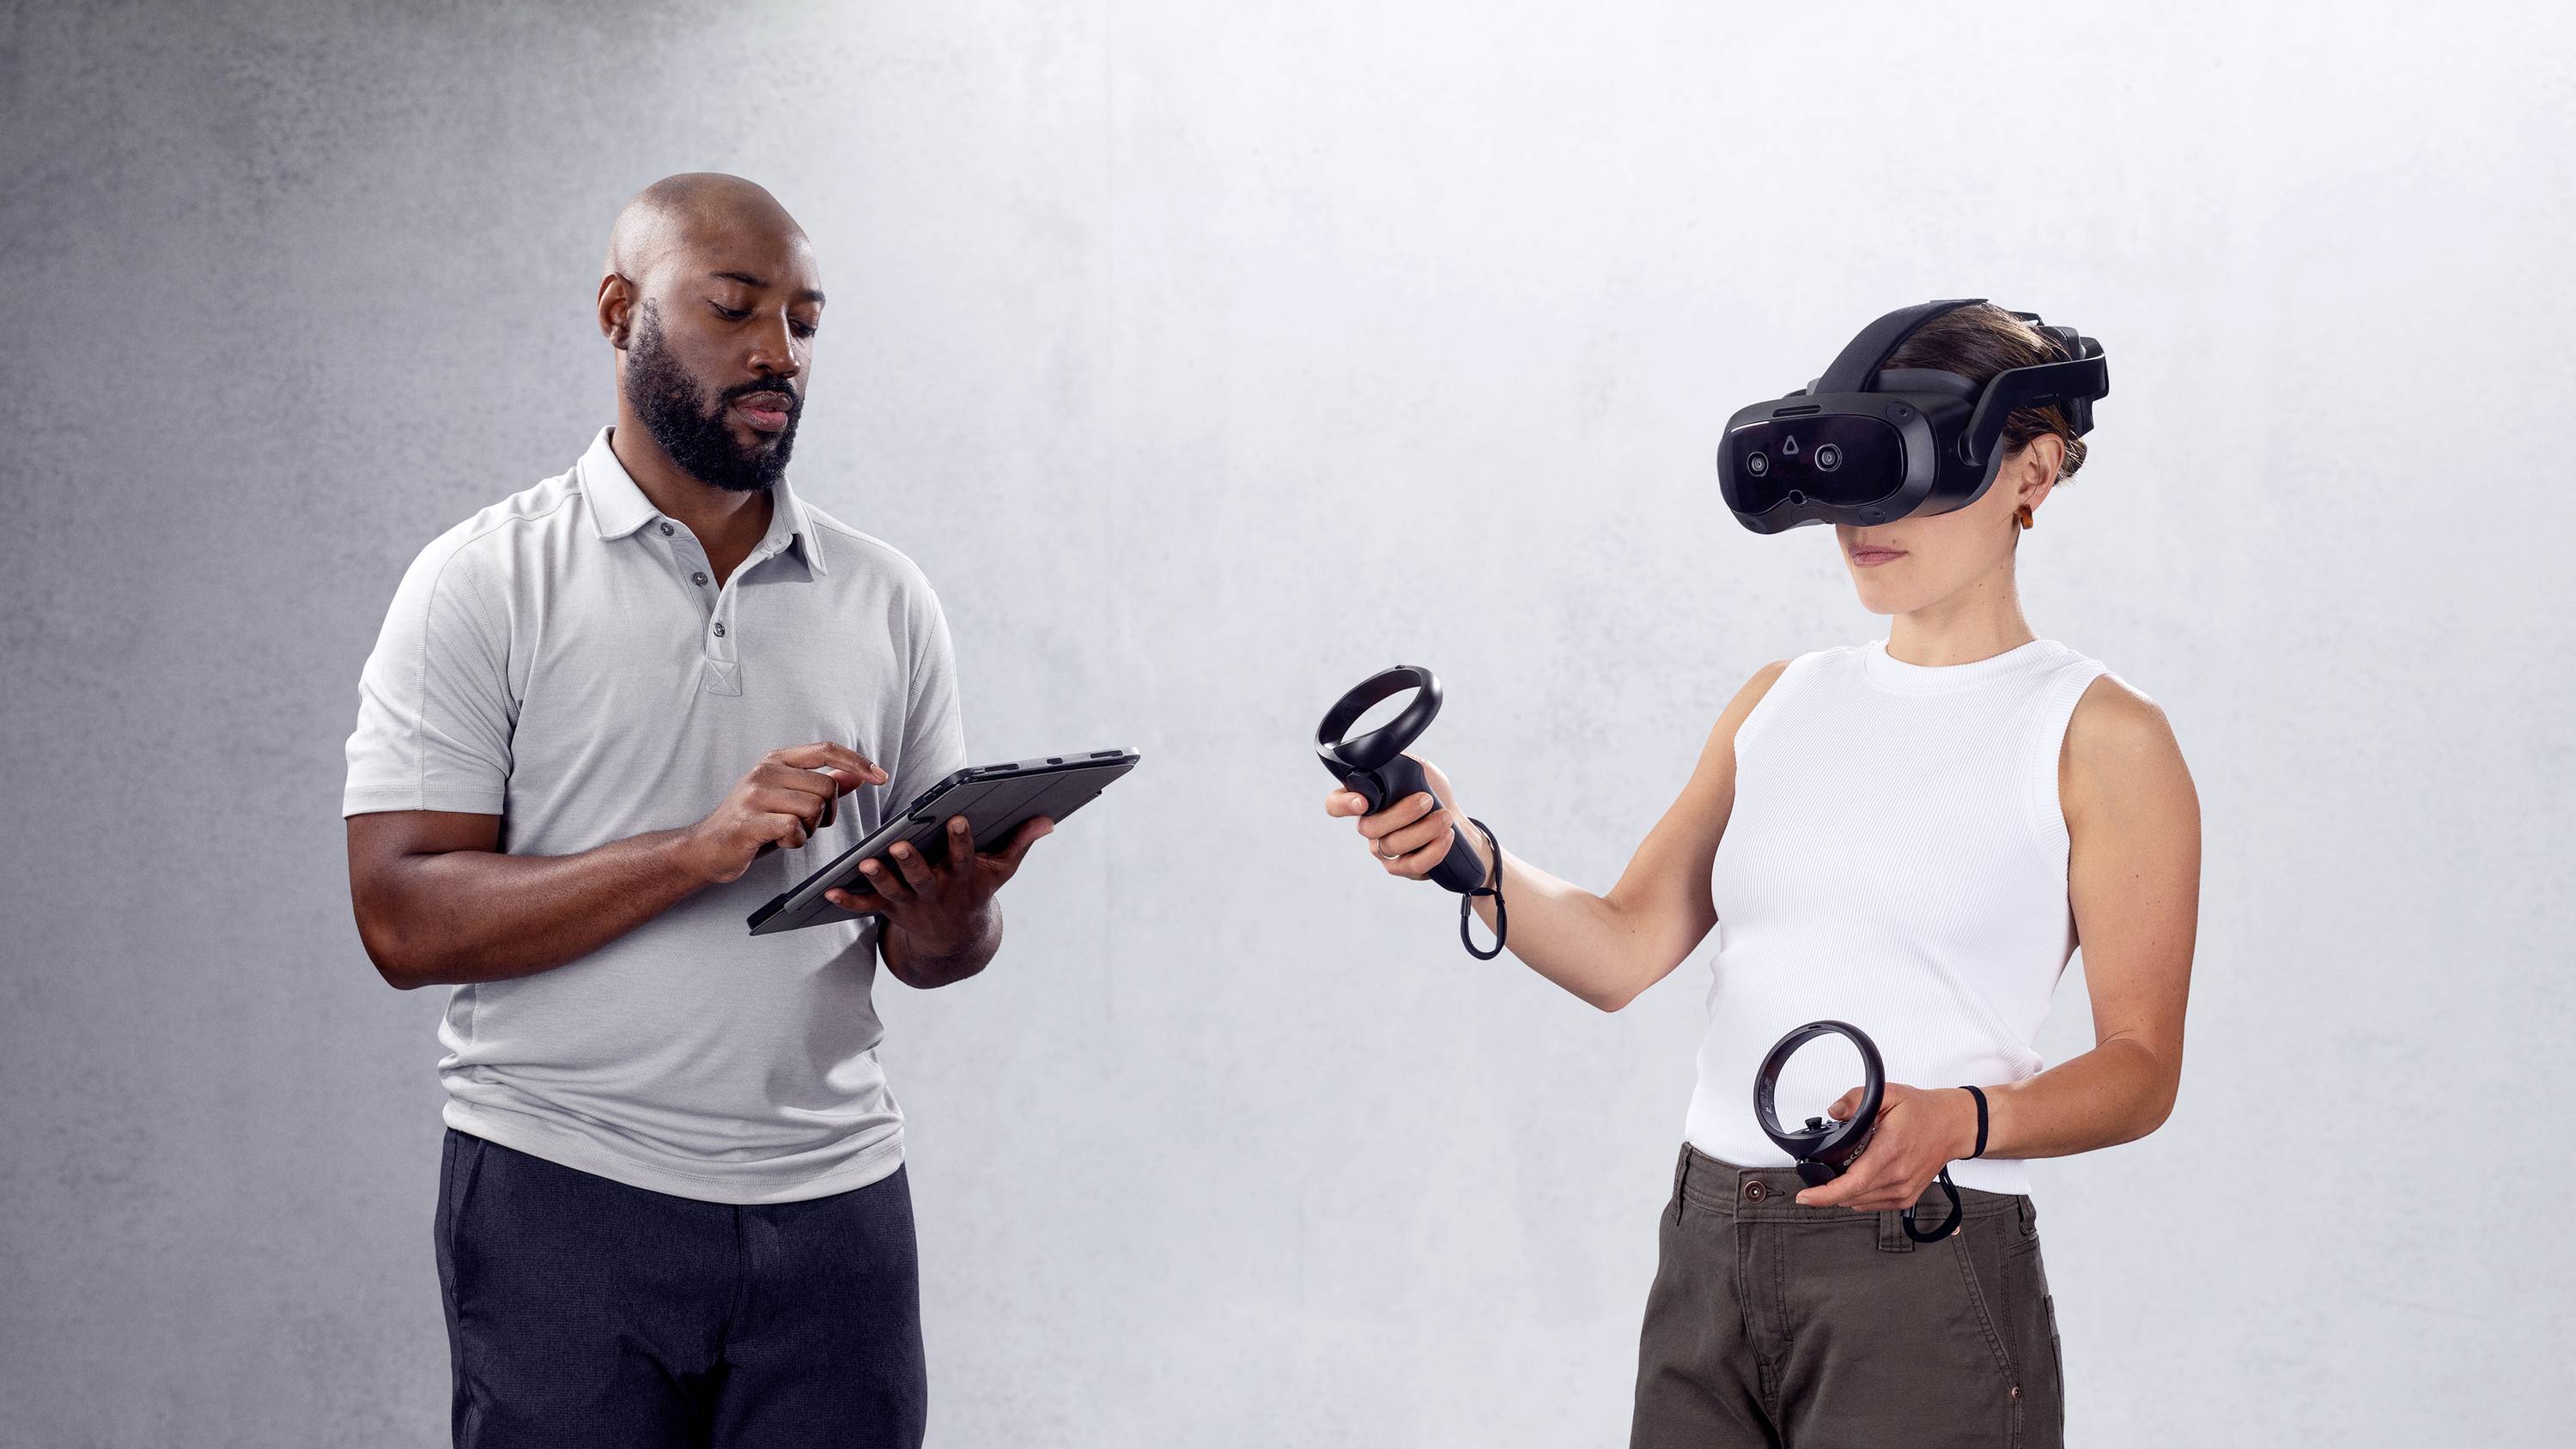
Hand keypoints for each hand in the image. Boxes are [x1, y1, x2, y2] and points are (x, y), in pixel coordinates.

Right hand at [682, 743, 886, 884]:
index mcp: (777, 760)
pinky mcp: (749, 821)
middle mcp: (765, 771)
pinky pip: (794, 827)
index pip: (826, 750)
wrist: (706, 848)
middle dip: (827, 812)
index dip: (857, 762)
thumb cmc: (750, 823)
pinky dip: (795, 840)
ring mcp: (755, 794)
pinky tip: (780, 842)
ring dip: (810, 829)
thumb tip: (855, 775)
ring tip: (789, 833)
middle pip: (827, 786)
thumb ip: (819, 784)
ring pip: (814, 807)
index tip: (881, 776)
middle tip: (808, 825)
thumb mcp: (787, 799)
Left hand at [823, 814, 1052, 955]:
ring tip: (866, 863)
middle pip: (923, 877)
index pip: (964, 857)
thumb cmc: (978, 891)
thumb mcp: (1002, 871)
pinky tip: (829, 892)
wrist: (957, 940)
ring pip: (893, 892)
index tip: (956, 819)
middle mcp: (937, 892)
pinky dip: (849, 901)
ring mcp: (912, 904)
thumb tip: (1048, 819)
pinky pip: (867, 907)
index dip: (961, 840)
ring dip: (879, 878)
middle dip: (912, 863)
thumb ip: (1021, 842)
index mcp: (964, 878)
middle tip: (900, 846)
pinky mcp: (891, 911)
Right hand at [1322, 755, 1488, 883]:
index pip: (1335, 804)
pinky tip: (1446, 835)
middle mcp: (1369, 826)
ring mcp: (1383, 850)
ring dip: (1424, 829)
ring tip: (1445, 817)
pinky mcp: (1403, 868)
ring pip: (1392, 845)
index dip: (1343, 805)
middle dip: (1402, 813)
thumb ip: (1399, 765)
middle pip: (1368, 828)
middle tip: (1427, 799)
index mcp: (1365, 799)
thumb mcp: (1417, 769)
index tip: (1363, 801)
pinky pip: (1412, 865)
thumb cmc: (1432, 791)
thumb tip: (1388, 760)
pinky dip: (1433, 850)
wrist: (1455, 818)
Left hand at [1793, 1083, 1980, 1210]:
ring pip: (1859, 1202)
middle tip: (1820, 1170)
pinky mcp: (1906, 1198)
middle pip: (1850, 1195)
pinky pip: (1872, 1204)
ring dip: (1844, 1190)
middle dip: (1828, 1187)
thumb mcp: (1888, 1093)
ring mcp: (1903, 1190)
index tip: (1804, 1197)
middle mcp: (1898, 1176)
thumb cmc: (1923, 1112)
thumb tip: (1834, 1111)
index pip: (1851, 1183)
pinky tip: (1861, 1175)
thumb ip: (1856, 1099)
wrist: (1953, 1126)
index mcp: (1890, 1152)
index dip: (1824, 1194)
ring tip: (1846, 1167)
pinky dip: (1859, 1194)